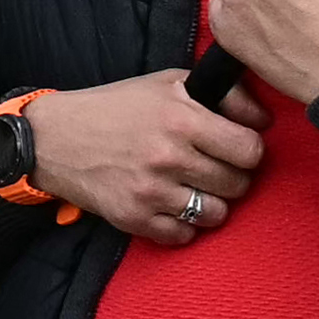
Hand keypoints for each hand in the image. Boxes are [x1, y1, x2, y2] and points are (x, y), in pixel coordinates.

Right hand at [27, 71, 270, 242]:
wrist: (54, 139)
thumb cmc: (116, 107)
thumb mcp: (168, 83)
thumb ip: (223, 95)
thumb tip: (264, 120)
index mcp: (181, 119)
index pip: (250, 151)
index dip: (248, 150)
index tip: (234, 148)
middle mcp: (169, 157)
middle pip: (238, 184)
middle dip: (231, 176)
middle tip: (212, 168)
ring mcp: (151, 192)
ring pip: (216, 214)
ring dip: (211, 203)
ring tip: (193, 188)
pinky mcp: (134, 218)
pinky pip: (183, 235)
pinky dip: (183, 225)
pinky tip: (171, 205)